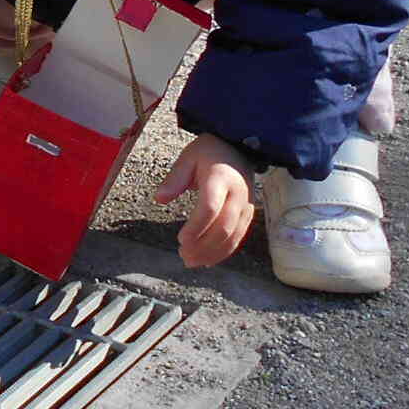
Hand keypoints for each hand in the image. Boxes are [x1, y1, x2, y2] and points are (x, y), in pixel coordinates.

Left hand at [154, 136, 255, 268]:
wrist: (239, 147)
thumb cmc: (209, 152)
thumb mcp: (188, 157)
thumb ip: (174, 178)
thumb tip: (159, 199)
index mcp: (221, 178)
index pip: (210, 208)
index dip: (196, 227)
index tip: (180, 240)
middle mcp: (238, 194)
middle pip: (223, 227)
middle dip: (203, 246)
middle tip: (183, 255)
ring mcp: (246, 206)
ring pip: (233, 237)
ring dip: (212, 253)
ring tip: (190, 261)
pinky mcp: (248, 215)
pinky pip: (238, 238)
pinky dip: (223, 252)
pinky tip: (207, 260)